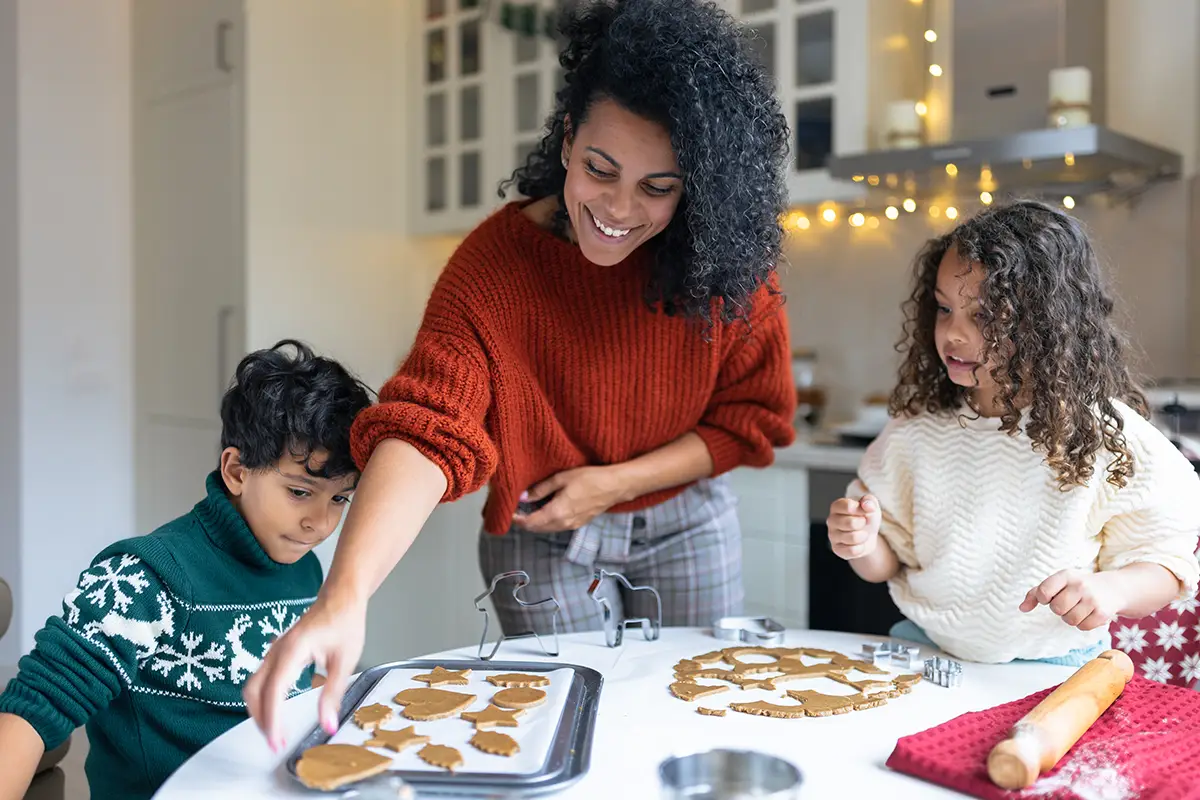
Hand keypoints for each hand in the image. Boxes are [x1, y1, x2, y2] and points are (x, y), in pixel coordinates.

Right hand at [243, 593, 366, 752]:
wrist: (341, 597)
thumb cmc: (345, 621)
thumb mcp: (345, 661)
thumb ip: (333, 694)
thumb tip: (328, 724)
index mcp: (292, 650)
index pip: (273, 691)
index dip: (272, 720)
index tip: (276, 741)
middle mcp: (277, 650)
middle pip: (254, 691)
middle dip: (261, 719)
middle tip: (276, 742)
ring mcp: (274, 651)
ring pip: (253, 686)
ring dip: (260, 711)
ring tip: (276, 732)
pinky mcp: (278, 653)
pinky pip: (261, 679)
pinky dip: (263, 699)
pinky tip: (276, 712)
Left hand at [512, 466, 626, 532]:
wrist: (615, 486)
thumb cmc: (590, 478)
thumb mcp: (561, 479)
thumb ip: (540, 490)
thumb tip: (523, 498)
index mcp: (556, 513)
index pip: (529, 523)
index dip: (517, 519)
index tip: (509, 512)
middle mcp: (563, 524)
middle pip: (536, 528)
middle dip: (524, 521)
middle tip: (516, 510)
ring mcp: (572, 525)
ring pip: (547, 529)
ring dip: (536, 522)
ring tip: (528, 509)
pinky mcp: (579, 523)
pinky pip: (557, 526)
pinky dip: (547, 521)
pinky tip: (545, 509)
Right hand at [827, 495, 881, 559]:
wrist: (868, 535)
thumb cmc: (866, 517)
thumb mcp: (871, 506)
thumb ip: (870, 501)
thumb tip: (867, 505)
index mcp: (837, 506)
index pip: (848, 506)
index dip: (861, 510)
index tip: (865, 511)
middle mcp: (831, 520)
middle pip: (851, 523)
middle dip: (863, 524)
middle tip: (863, 523)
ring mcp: (832, 536)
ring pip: (853, 538)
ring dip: (863, 536)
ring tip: (862, 533)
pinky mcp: (837, 549)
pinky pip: (852, 551)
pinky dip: (861, 548)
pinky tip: (859, 544)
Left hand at [1019, 570, 1121, 630]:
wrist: (1113, 588)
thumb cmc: (1077, 586)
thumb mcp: (1058, 583)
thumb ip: (1036, 593)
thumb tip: (1021, 608)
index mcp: (1066, 575)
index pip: (1043, 591)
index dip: (1043, 598)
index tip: (1050, 597)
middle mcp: (1080, 585)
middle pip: (1056, 608)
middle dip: (1059, 609)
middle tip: (1067, 603)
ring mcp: (1092, 599)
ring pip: (1069, 620)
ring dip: (1071, 617)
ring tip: (1078, 608)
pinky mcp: (1102, 613)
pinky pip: (1082, 627)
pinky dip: (1083, 624)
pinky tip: (1089, 614)